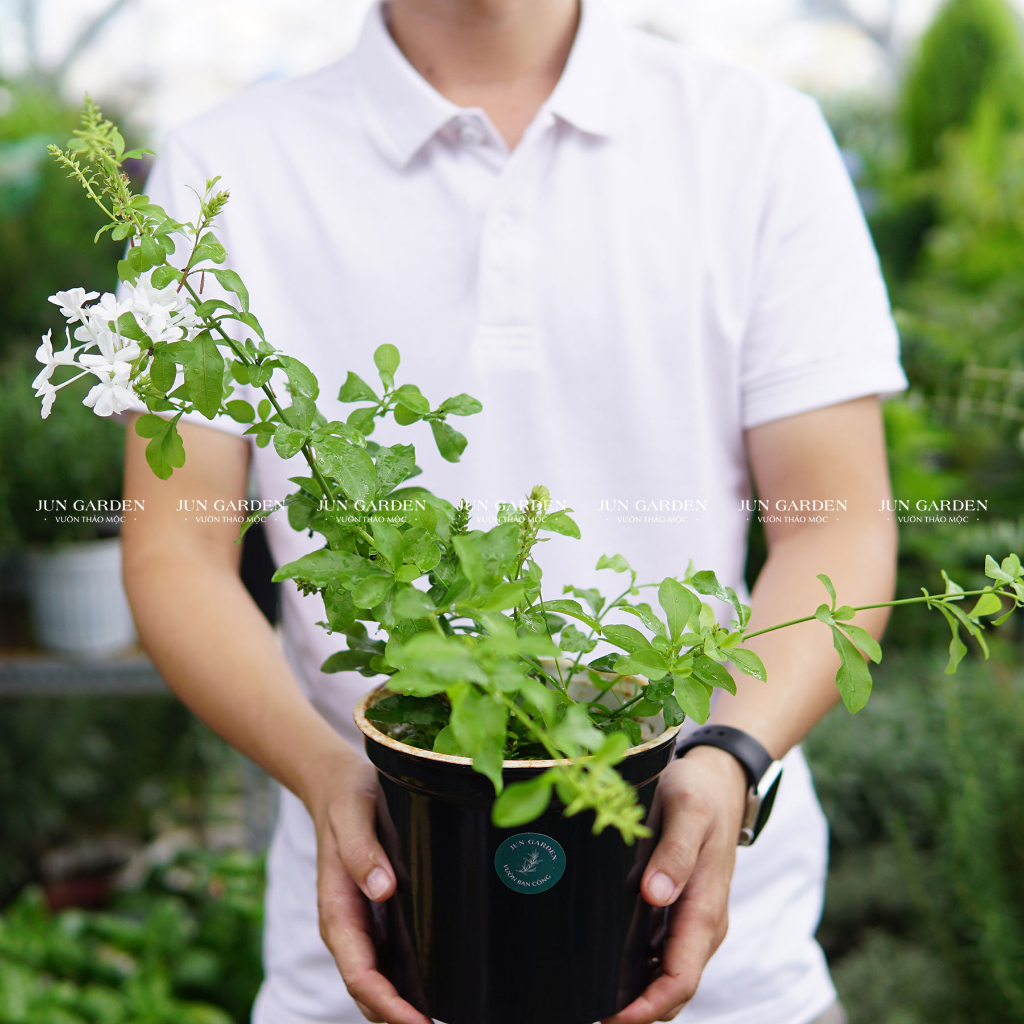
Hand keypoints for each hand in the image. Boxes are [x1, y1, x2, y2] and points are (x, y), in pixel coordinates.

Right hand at [306, 751, 432, 1023]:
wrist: (336, 784)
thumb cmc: (346, 797)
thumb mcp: (353, 813)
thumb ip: (361, 850)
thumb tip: (382, 889)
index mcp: (337, 909)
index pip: (360, 973)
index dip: (386, 1003)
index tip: (416, 1022)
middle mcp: (348, 925)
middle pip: (369, 989)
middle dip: (396, 1018)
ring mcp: (362, 923)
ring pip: (379, 981)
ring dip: (401, 1008)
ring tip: (437, 1022)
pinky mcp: (377, 914)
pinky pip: (389, 960)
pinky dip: (405, 985)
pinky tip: (432, 995)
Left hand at [603, 745, 747, 1023]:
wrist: (720, 778)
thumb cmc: (701, 792)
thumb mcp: (687, 810)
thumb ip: (675, 853)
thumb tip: (655, 895)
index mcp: (705, 907)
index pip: (679, 978)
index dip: (648, 1008)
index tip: (614, 1020)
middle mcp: (702, 924)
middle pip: (672, 989)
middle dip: (639, 1015)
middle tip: (589, 1019)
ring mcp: (692, 920)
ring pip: (665, 977)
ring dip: (636, 1000)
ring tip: (591, 1007)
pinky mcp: (680, 910)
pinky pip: (660, 956)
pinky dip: (638, 976)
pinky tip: (606, 977)